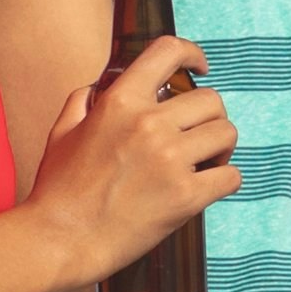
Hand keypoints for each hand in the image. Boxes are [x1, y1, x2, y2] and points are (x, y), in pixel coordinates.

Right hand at [30, 37, 239, 279]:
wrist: (61, 240)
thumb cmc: (59, 190)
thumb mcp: (63, 132)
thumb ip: (84, 101)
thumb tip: (101, 87)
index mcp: (120, 102)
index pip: (168, 52)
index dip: (192, 54)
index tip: (199, 67)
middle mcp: (149, 124)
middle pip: (211, 99)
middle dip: (210, 116)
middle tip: (199, 135)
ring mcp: (170, 160)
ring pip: (227, 134)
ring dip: (221, 147)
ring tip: (208, 160)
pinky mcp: (185, 197)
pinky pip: (231, 176)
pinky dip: (227, 180)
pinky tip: (212, 185)